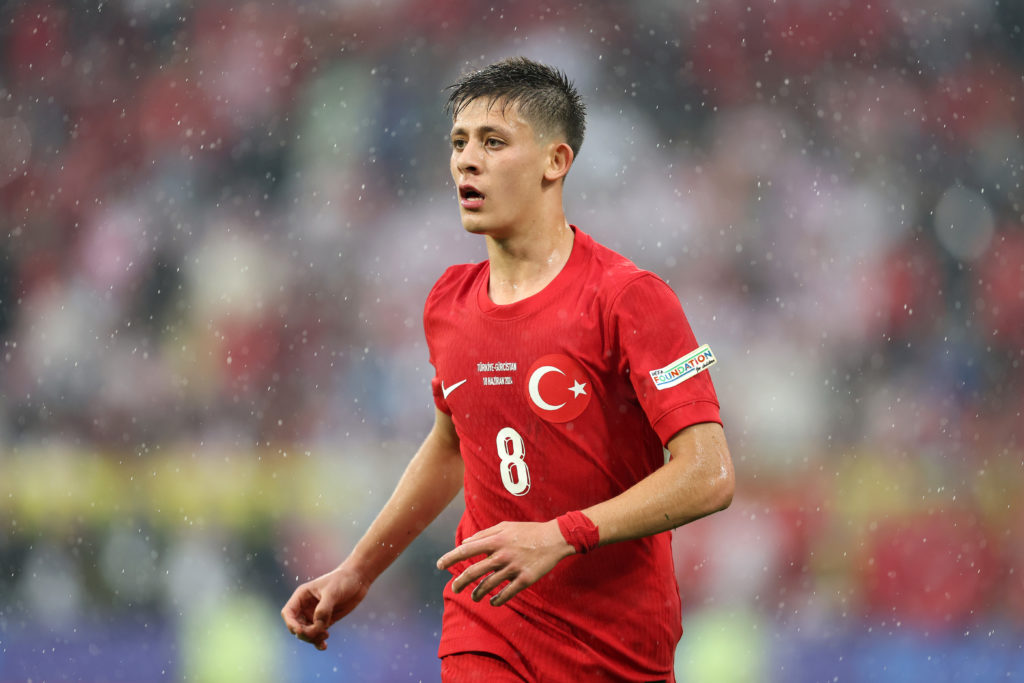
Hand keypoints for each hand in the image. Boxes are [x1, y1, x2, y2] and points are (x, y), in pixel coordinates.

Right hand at [280, 566, 368, 650]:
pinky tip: (323, 646)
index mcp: (302, 596)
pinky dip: (318, 641)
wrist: (359, 579)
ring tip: (326, 635)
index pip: (288, 613)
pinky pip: (317, 634)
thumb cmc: (343, 580)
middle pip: (297, 626)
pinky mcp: (325, 620)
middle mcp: (306, 606)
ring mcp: (315, 614)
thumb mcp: (332, 593)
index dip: (291, 624)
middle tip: (320, 633)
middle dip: (305, 633)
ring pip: (307, 632)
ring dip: (313, 638)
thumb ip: (323, 609)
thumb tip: (318, 626)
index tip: (300, 631)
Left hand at [436, 520, 573, 606]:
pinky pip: (506, 594)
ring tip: (474, 597)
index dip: (450, 558)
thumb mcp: (505, 526)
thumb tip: (465, 543)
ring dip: (478, 594)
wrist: (555, 538)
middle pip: (474, 572)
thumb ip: (484, 534)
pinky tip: (492, 602)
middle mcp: (502, 555)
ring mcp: (513, 568)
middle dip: (460, 582)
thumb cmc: (528, 531)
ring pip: (488, 586)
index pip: (467, 550)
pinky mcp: (525, 579)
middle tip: (454, 588)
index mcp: (496, 540)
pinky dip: (497, 601)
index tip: (439, 565)